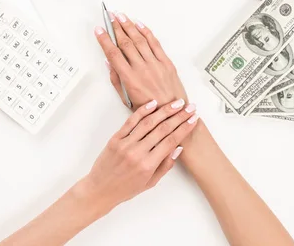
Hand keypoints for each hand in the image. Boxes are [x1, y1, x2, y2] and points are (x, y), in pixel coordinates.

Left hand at [81, 99, 197, 212]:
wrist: (100, 190)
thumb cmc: (126, 188)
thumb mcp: (150, 183)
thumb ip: (165, 165)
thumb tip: (178, 148)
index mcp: (147, 165)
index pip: (170, 141)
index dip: (184, 129)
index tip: (193, 120)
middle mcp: (137, 152)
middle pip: (162, 129)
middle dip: (179, 117)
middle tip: (190, 107)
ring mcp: (125, 144)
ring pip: (148, 122)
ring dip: (164, 111)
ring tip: (176, 103)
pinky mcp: (115, 138)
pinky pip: (130, 121)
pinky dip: (142, 111)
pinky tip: (153, 103)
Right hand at [95, 12, 187, 108]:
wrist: (173, 114)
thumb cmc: (149, 111)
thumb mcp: (126, 99)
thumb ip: (116, 79)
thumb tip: (108, 61)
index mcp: (130, 79)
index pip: (113, 54)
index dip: (104, 40)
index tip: (99, 30)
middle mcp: (142, 69)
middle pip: (125, 43)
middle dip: (116, 28)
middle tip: (110, 17)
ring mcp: (155, 65)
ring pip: (139, 40)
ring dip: (129, 26)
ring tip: (121, 16)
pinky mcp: (166, 63)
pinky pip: (155, 43)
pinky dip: (146, 32)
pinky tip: (139, 24)